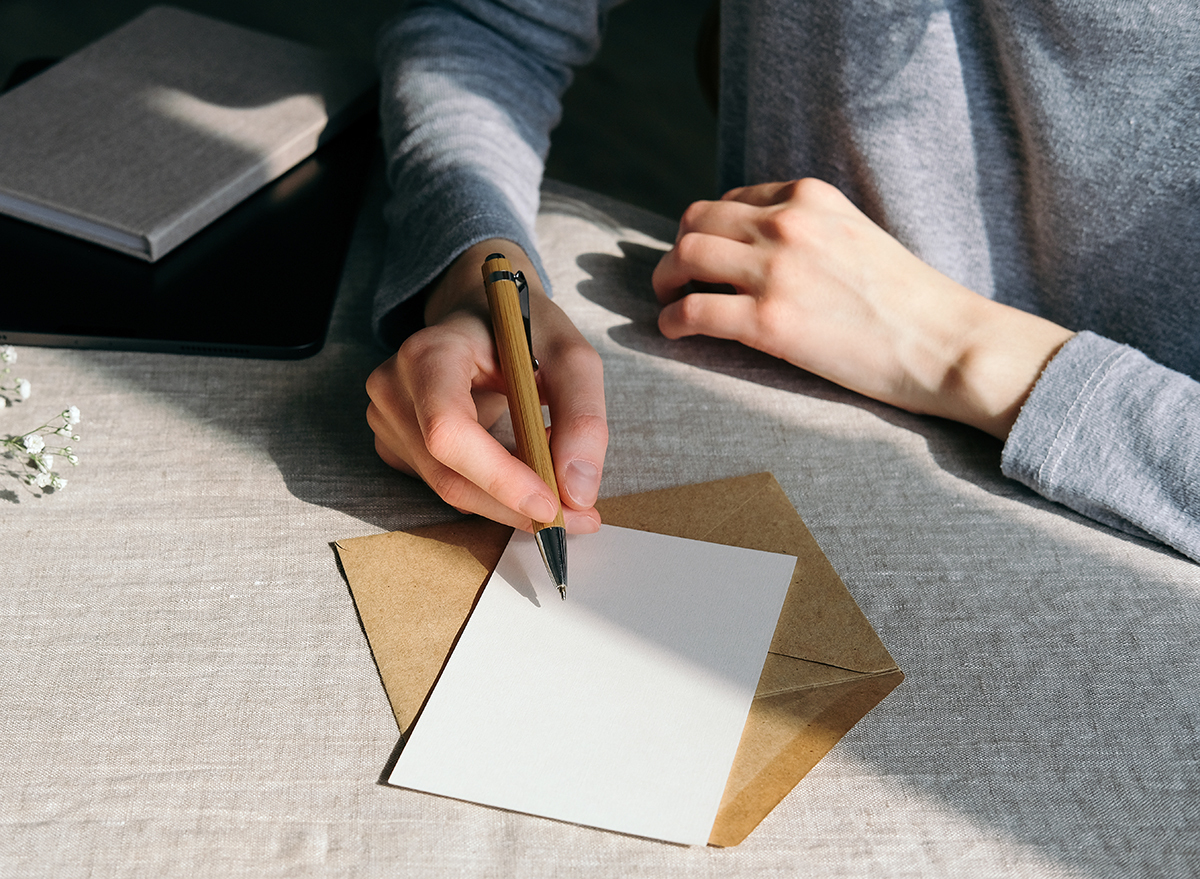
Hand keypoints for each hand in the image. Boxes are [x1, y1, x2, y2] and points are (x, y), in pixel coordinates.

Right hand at [366, 239, 606, 531]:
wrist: (480, 314)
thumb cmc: (524, 330)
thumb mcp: (571, 356)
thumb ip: (583, 417)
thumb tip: (578, 492)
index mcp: (429, 353)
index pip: (450, 431)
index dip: (499, 478)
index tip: (552, 504)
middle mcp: (394, 387)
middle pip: (449, 475)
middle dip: (516, 506)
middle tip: (578, 517)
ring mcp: (386, 419)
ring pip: (450, 489)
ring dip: (509, 501)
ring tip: (556, 477)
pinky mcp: (395, 444)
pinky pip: (446, 485)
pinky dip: (491, 491)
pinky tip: (520, 466)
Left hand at [652, 179, 1074, 438]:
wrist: (945, 342)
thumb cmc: (907, 301)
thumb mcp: (855, 235)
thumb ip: (809, 231)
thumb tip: (761, 249)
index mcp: (809, 196)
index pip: (731, 200)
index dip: (708, 228)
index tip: (706, 254)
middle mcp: (786, 224)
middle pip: (696, 222)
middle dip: (677, 249)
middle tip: (673, 277)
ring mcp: (775, 271)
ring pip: (685, 258)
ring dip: (664, 280)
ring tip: (667, 300)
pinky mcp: (768, 323)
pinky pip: (692, 312)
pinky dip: (671, 321)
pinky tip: (673, 332)